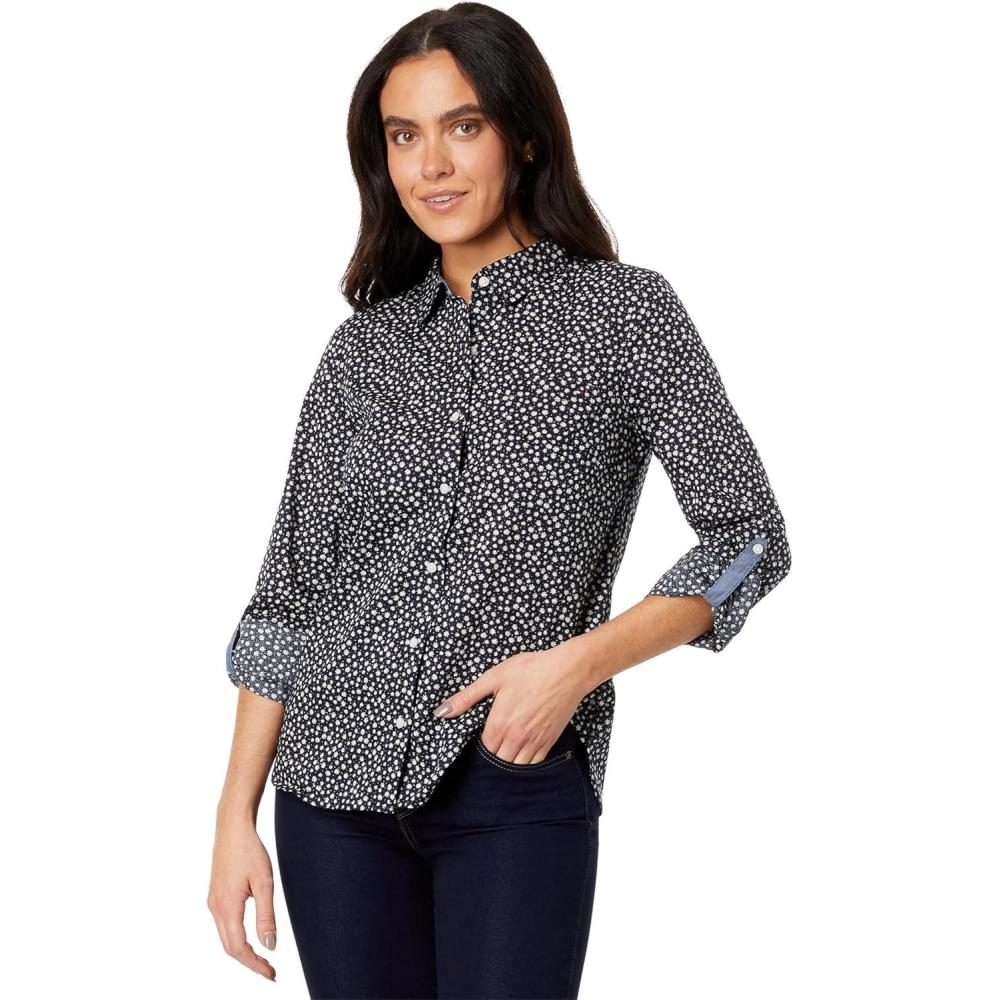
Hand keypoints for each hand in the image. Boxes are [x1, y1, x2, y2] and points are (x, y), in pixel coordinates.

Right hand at [207, 814, 278, 981]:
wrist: (232, 827)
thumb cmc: (249, 849)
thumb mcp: (264, 882)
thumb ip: (266, 915)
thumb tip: (269, 945)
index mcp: (227, 906)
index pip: (238, 948)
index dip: (254, 965)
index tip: (271, 973)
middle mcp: (215, 907)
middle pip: (229, 947)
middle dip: (249, 962)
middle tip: (270, 971)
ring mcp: (213, 901)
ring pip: (225, 937)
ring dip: (242, 951)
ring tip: (262, 959)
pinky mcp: (215, 895)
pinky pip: (224, 925)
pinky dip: (236, 937)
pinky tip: (249, 937)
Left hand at [432, 642, 592, 763]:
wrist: (567, 671)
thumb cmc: (531, 669)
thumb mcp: (494, 677)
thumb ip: (466, 697)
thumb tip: (441, 711)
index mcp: (499, 722)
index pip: (484, 749)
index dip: (481, 744)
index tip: (484, 734)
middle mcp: (516, 737)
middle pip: (498, 760)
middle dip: (494, 754)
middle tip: (495, 741)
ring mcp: (534, 741)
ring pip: (516, 766)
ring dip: (509, 760)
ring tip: (508, 747)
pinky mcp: (549, 741)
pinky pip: (535, 763)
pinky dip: (527, 762)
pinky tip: (523, 751)